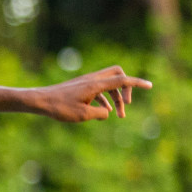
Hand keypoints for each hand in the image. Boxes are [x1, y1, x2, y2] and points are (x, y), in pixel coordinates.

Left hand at [30, 66, 151, 121]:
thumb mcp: (82, 115)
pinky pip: (100, 90)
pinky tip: (104, 112)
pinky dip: (105, 99)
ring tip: (118, 116)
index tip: (150, 86)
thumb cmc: (60, 108)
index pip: (122, 81)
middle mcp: (93, 80)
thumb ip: (100, 113)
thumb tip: (107, 113)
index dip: (137, 83)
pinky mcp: (81, 87)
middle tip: (127, 104)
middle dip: (127, 88)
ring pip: (109, 85)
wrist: (41, 101)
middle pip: (118, 75)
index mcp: (96, 85)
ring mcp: (87, 82)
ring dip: (116, 99)